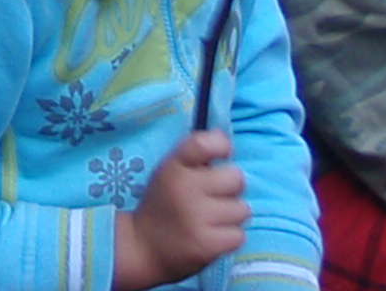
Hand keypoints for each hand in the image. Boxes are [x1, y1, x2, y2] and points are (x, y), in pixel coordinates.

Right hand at [114, 133, 247, 289]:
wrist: (143, 247)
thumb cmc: (163, 205)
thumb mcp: (169, 172)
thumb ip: (195, 157)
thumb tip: (226, 139)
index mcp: (174, 167)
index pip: (203, 144)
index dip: (221, 145)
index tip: (224, 153)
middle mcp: (185, 188)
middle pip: (236, 178)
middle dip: (231, 188)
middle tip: (216, 196)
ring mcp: (197, 218)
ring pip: (242, 209)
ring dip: (231, 216)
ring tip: (213, 219)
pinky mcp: (206, 245)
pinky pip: (239, 235)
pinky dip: (229, 237)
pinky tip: (213, 236)